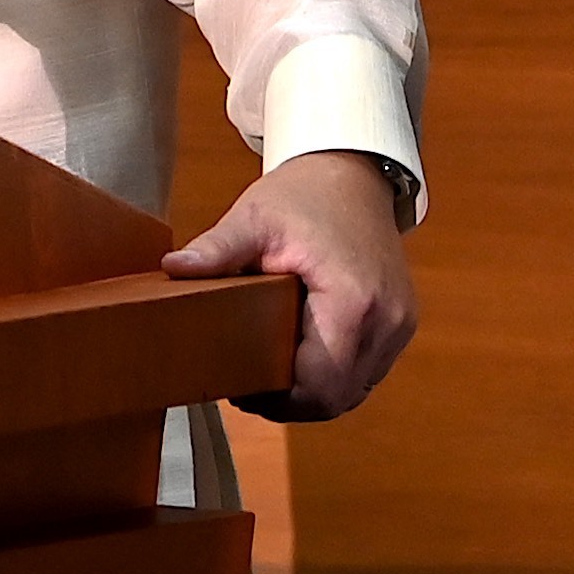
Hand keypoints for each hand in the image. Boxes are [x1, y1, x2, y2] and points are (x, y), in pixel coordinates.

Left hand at [161, 149, 416, 420]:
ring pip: (355, 389)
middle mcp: (387, 320)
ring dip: (315, 389)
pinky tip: (300, 354)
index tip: (244, 390)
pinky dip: (334, 372)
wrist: (352, 172)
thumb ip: (216, 250)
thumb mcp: (253, 219)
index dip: (281, 401)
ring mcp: (399, 323)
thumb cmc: (305, 195)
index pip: (321, 387)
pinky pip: (366, 369)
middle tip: (251, 385)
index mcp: (353, 301)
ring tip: (271, 368)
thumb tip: (173, 268)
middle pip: (339, 397)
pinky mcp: (400, 322)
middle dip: (294, 401)